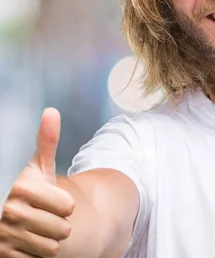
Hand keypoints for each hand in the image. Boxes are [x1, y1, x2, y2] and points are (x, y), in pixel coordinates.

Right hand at [0, 108, 74, 256]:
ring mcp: (3, 236)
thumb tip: (51, 111)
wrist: (6, 215)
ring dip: (50, 241)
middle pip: (63, 228)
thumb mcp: (37, 166)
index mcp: (22, 187)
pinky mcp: (3, 256)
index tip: (52, 199)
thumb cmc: (29, 188)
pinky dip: (37, 254)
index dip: (66, 205)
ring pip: (53, 247)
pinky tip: (27, 242)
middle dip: (60, 223)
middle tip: (45, 216)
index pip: (68, 206)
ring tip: (37, 229)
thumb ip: (46, 141)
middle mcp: (9, 211)